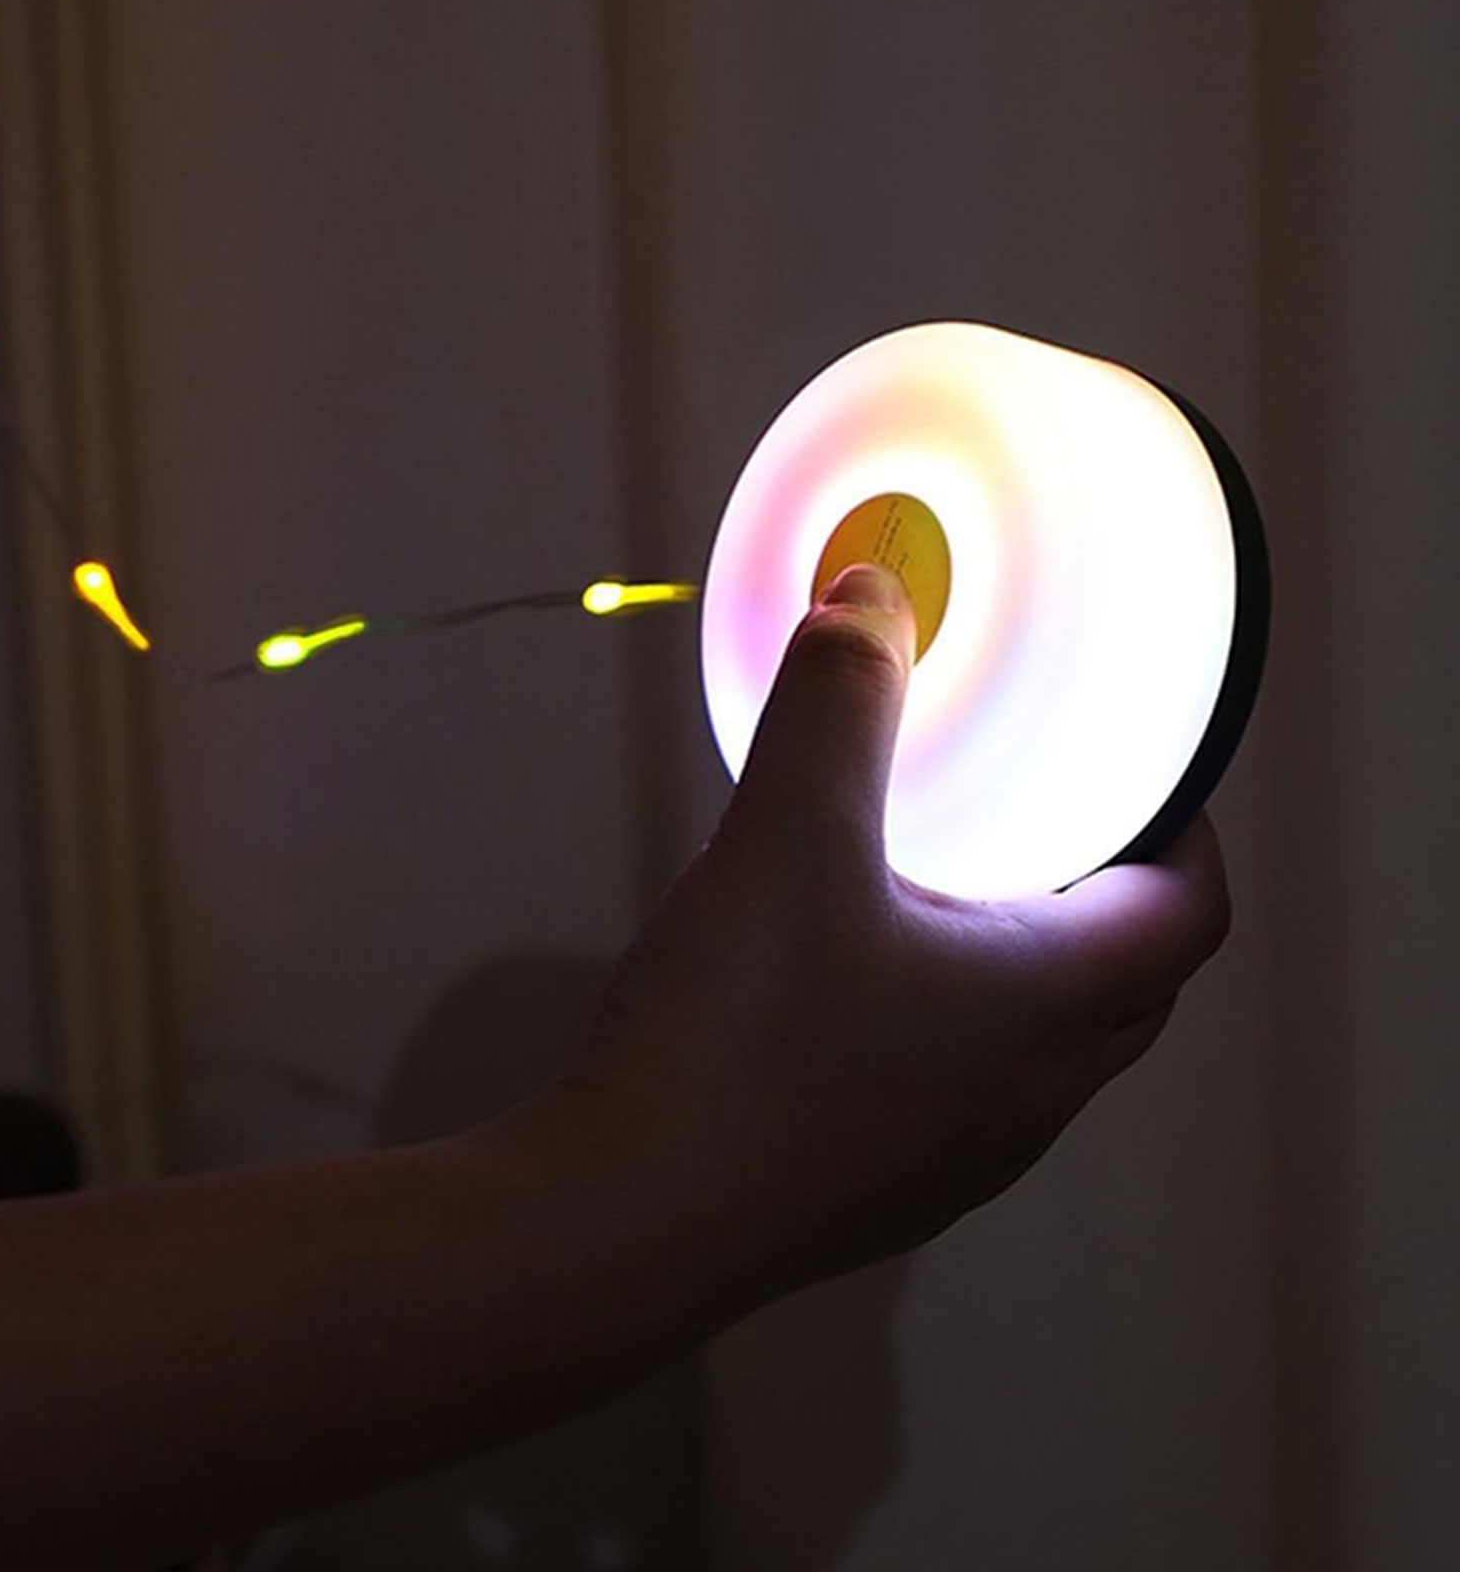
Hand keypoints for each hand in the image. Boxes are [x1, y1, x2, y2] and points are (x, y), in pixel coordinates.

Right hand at [566, 561, 1231, 1314]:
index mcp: (1043, 1007)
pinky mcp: (874, 1187)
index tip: (1149, 773)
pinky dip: (943, 1021)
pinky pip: (954, 1090)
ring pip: (1041, 1049)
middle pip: (1128, 988)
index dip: (1190, 833)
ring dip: (1024, 965)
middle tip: (1043, 813)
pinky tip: (837, 982)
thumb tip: (874, 594)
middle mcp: (1024, 1097)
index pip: (1187, 916)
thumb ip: (836, 701)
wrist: (624, 1220)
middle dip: (1108, 894)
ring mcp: (950, 1158)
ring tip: (934, 886)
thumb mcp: (789, 833)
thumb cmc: (732, 1043)